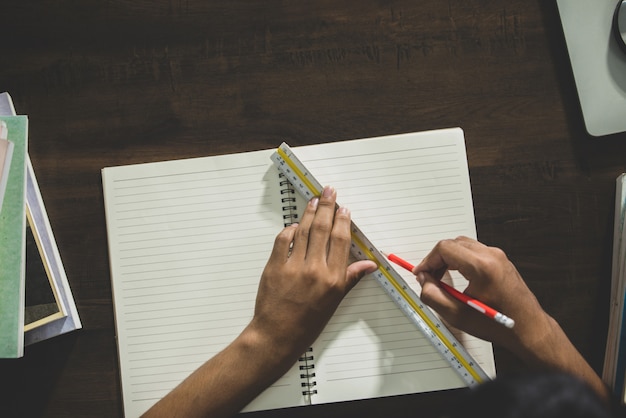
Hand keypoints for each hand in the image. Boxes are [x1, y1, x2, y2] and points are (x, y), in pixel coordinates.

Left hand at [144, 187, 377, 417]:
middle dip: (327, 206)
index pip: (341, 240)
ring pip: (304, 230)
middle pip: (323, 229)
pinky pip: (283, 240)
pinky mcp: (274, 267)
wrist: (278, 335)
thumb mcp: (335, 302)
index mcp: (333, 278)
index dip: (343, 221)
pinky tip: (295, 225)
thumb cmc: (308, 322)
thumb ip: (350, 278)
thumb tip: (370, 265)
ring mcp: (293, 267)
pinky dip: (290, 230)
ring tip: (315, 200)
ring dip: (310, 212)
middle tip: (329, 191)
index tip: (344, 209)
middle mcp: (315, 269)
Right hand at [413, 237, 608, 400]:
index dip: (428, 261)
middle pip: (453, 244)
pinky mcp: (501, 261)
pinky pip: (474, 251)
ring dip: (449, 258)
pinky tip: (457, 277)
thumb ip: (432, 295)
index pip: (444, 249)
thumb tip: (423, 280)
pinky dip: (461, 260)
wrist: (528, 329)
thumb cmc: (498, 325)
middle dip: (437, 258)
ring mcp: (498, 256)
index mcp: (481, 266)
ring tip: (442, 278)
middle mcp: (491, 256)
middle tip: (430, 277)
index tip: (421, 274)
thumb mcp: (457, 315)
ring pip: (463, 245)